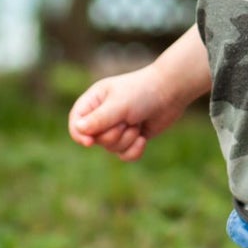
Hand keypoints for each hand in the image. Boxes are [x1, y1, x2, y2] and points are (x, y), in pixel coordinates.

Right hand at [68, 64, 191, 161]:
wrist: (171, 92)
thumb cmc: (143, 92)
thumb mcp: (119, 104)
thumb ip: (99, 118)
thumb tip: (79, 129)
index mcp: (94, 100)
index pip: (76, 122)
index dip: (79, 134)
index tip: (90, 142)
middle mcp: (103, 115)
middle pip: (95, 139)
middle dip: (113, 135)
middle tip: (127, 120)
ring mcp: (117, 127)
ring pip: (110, 148)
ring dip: (126, 139)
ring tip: (137, 123)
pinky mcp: (131, 138)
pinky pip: (124, 155)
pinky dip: (134, 150)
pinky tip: (143, 138)